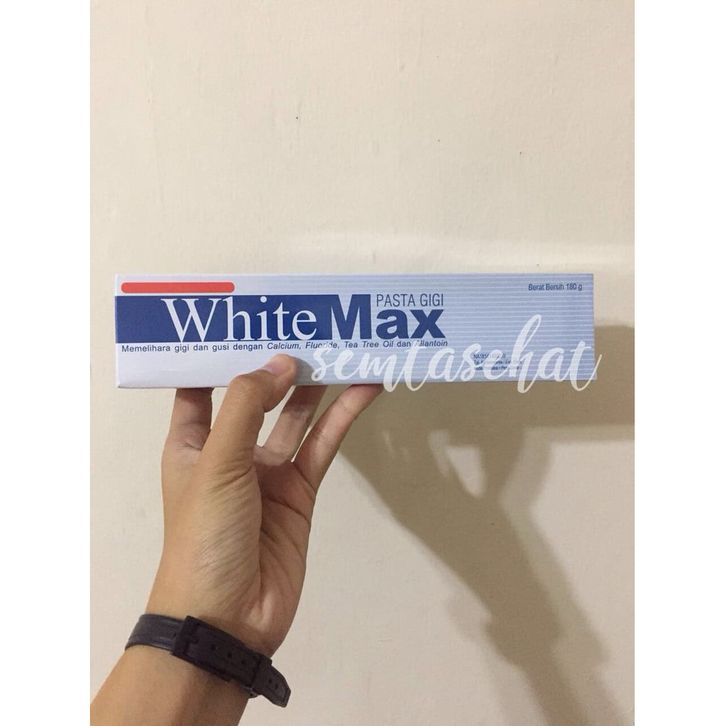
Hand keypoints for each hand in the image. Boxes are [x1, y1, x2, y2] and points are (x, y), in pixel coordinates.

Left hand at [146, 354, 381, 656]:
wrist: (228, 619)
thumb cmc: (205, 535)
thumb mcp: (215, 463)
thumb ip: (245, 407)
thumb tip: (281, 362)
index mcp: (191, 441)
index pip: (201, 385)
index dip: (220, 352)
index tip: (249, 317)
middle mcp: (229, 450)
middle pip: (257, 395)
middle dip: (279, 362)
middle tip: (310, 324)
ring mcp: (268, 471)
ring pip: (296, 416)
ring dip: (318, 385)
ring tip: (343, 346)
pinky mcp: (300, 491)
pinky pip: (323, 445)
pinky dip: (343, 417)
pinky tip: (364, 389)